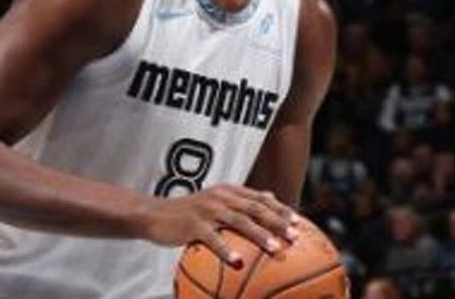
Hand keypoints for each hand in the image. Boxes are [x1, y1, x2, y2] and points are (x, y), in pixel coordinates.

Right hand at [141, 184, 299, 264]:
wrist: (155, 214)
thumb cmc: (188, 213)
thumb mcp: (215, 202)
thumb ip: (241, 200)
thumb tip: (270, 197)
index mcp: (228, 191)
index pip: (260, 198)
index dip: (280, 209)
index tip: (299, 222)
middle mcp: (220, 196)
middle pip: (254, 208)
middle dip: (277, 221)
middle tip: (295, 236)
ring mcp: (207, 209)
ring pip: (238, 221)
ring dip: (259, 235)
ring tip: (275, 249)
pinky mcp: (192, 224)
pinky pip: (212, 238)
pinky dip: (226, 249)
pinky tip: (237, 262)